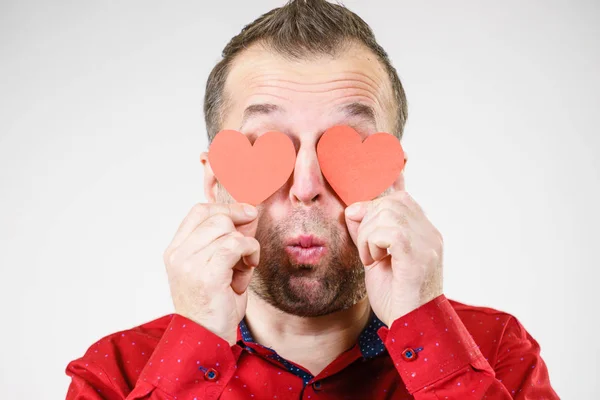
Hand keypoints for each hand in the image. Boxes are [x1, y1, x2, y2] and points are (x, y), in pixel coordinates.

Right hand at [163, 203, 259, 345]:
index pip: (199, 211)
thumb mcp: (217, 266)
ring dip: (246, 246)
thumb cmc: (215, 305)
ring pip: (228, 230)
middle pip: (216, 217)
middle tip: (246, 251)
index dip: (225, 208)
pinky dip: (250, 252)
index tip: (246, 215)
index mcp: (175, 250)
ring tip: (243, 267)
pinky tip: (248, 267)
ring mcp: (189, 264)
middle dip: (240, 228)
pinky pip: (236, 245)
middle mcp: (178, 255)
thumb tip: (248, 212)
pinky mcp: (206, 275)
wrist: (208, 339)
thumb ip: (226, 239)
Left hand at [344, 190, 442, 326]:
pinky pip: (390, 231)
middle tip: (368, 251)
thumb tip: (353, 209)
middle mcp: (430, 234)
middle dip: (368, 221)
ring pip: (389, 212)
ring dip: (368, 234)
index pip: (400, 198)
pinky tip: (375, 261)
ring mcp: (428, 244)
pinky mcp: (419, 256)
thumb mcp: (376, 258)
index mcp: (424, 233)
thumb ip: (368, 233)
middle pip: (392, 201)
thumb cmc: (395, 298)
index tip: (363, 231)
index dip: (374, 207)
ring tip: (371, 258)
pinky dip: (373, 243)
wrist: (411, 327)